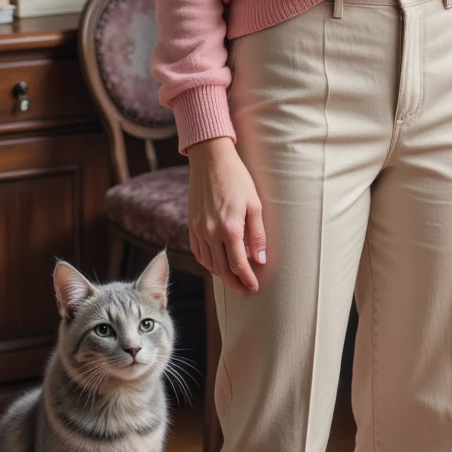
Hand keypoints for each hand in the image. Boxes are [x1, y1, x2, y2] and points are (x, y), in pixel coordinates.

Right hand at [186, 136, 265, 293]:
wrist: (210, 160)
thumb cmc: (237, 179)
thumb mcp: (255, 205)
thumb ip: (257, 235)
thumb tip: (260, 260)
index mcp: (230, 228)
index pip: (238, 265)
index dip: (247, 280)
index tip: (254, 288)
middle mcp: (211, 232)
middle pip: (222, 269)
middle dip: (235, 283)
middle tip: (245, 291)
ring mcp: (198, 229)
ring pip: (208, 263)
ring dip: (221, 276)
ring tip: (234, 281)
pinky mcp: (191, 225)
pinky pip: (198, 252)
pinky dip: (207, 263)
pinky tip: (216, 266)